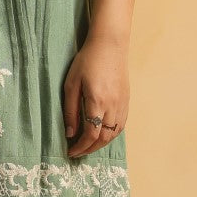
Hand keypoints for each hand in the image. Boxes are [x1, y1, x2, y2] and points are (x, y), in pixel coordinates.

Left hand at [62, 35, 128, 157]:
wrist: (110, 45)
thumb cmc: (87, 61)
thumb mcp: (71, 84)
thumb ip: (70, 110)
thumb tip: (70, 133)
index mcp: (97, 102)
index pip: (91, 134)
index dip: (80, 147)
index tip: (70, 151)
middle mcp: (113, 106)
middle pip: (103, 138)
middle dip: (90, 149)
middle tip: (78, 152)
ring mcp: (122, 104)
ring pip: (114, 134)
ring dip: (101, 144)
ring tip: (88, 145)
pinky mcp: (126, 101)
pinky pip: (121, 125)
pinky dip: (111, 134)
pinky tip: (102, 134)